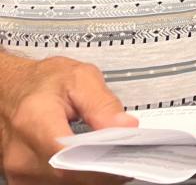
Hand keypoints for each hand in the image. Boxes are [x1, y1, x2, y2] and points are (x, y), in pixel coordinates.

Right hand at [0, 53, 136, 184]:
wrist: (12, 90)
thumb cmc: (42, 82)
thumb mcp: (79, 77)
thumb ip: (103, 103)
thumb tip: (126, 126)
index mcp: (33, 121)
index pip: (68, 156)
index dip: (99, 161)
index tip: (122, 156)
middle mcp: (21, 153)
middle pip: (68, 176)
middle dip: (100, 169)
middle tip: (123, 155)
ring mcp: (18, 172)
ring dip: (89, 175)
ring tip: (108, 157)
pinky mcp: (21, 182)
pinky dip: (75, 177)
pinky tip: (88, 164)